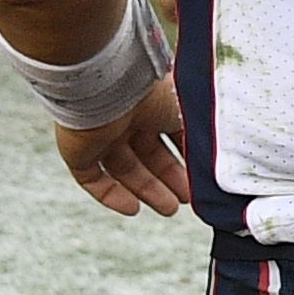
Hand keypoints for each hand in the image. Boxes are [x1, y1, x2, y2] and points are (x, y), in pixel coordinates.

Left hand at [56, 78, 190, 217]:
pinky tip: (133, 209)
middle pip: (148, 155)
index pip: (169, 133)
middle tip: (187, 199)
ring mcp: (100, 135)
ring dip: (147, 190)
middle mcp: (126, 117)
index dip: (184, 156)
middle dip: (168, 178)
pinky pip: (92, 179)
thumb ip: (200, 135)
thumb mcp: (187, 113)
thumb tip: (216, 157)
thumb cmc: (149, 90)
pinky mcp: (77, 151)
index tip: (200, 177)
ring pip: (124, 169)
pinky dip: (111, 195)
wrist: (105, 85)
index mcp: (150, 101)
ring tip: (169, 209)